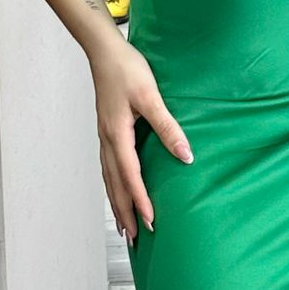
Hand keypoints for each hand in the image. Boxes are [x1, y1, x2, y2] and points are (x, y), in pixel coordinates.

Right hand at [90, 39, 192, 243]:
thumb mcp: (151, 96)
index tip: (150, 221)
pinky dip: (112, 186)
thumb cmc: (127, 69)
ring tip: (124, 226)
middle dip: (125, 212)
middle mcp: (106, 140)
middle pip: (115, 185)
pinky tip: (117, 192)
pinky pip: (107, 168)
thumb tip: (186, 155)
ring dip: (117, 204)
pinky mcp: (106, 132)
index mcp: (117, 135)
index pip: (130, 176)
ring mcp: (104, 137)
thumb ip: (168, 127)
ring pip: (109, 179)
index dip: (140, 200)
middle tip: (134, 238)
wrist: (103, 51)